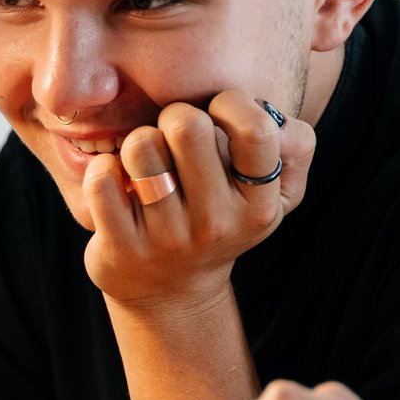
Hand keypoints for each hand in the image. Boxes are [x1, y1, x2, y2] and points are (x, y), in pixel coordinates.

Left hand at [81, 92, 313, 313]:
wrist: (172, 295)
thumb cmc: (223, 221)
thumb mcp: (274, 195)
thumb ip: (296, 148)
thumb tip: (280, 116)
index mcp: (258, 206)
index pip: (256, 131)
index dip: (231, 103)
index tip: (217, 113)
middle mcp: (215, 225)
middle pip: (188, 125)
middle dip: (176, 115)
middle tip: (173, 135)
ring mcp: (167, 239)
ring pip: (142, 145)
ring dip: (139, 141)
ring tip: (147, 162)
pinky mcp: (122, 248)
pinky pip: (103, 177)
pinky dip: (104, 167)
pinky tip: (118, 183)